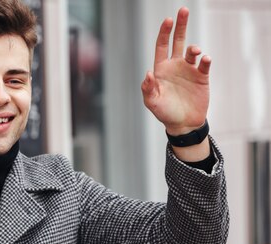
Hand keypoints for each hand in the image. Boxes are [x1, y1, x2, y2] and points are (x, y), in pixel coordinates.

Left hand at [142, 7, 210, 135]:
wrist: (183, 124)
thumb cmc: (164, 112)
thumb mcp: (152, 102)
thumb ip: (148, 88)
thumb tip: (148, 74)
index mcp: (161, 69)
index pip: (162, 46)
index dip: (164, 33)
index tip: (168, 20)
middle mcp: (175, 66)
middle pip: (178, 41)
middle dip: (180, 26)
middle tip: (183, 10)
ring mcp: (189, 70)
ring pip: (192, 51)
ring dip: (194, 48)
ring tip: (195, 51)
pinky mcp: (201, 77)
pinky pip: (204, 64)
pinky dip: (205, 60)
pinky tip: (203, 59)